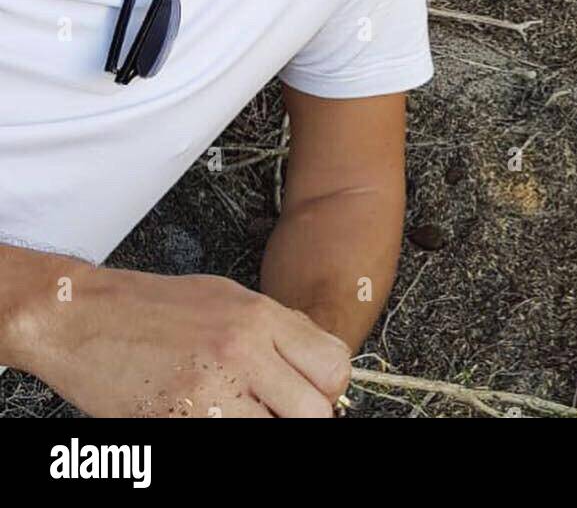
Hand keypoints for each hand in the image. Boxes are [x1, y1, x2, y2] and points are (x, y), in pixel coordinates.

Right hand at [25, 266, 351, 416]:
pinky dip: (225, 434)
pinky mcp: (178, 420)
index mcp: (260, 316)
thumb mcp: (228, 298)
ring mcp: (211, 389)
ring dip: (266, 428)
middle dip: (304, 418)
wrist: (80, 317)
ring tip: (243, 416)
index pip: (333, 365)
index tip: (312, 396)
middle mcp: (243, 350)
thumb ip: (276, 329)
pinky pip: (226, 441)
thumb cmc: (150, 306)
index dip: (328, 389)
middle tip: (279, 414)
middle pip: (314, 410)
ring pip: (274, 433)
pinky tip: (210, 420)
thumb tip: (314, 363)